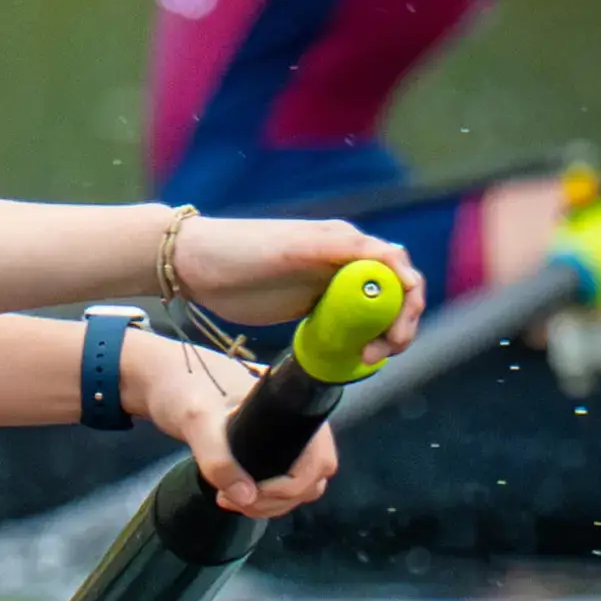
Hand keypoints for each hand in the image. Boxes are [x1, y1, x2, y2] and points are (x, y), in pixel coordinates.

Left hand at [127, 334, 336, 517]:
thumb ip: (218, 460)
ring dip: (269, 503)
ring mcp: (279, 437)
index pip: (320, 458)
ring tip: (229, 500)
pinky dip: (260, 496)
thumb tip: (247, 498)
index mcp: (292, 408)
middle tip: (236, 501)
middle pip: (311, 477)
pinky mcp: (261, 448)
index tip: (255, 492)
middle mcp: (293, 423)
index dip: (294, 485)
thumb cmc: (182, 387)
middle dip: (279, 499)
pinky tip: (231, 496)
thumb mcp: (198, 421)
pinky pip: (276, 480)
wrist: (158, 378)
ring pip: (294, 484)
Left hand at [166, 214, 423, 359]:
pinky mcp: (313, 303)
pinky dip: (360, 338)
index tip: (395, 332)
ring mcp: (328, 282)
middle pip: (393, 291)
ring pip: (376, 309)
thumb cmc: (237, 250)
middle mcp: (343, 259)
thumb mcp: (288, 248)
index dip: (407, 300)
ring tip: (365, 359)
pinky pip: (351, 321)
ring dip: (383, 334)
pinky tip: (352, 356)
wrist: (193, 266)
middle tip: (379, 354)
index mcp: (344, 240)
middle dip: (399, 323)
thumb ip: (338, 249)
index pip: (397, 268)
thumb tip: (391, 255)